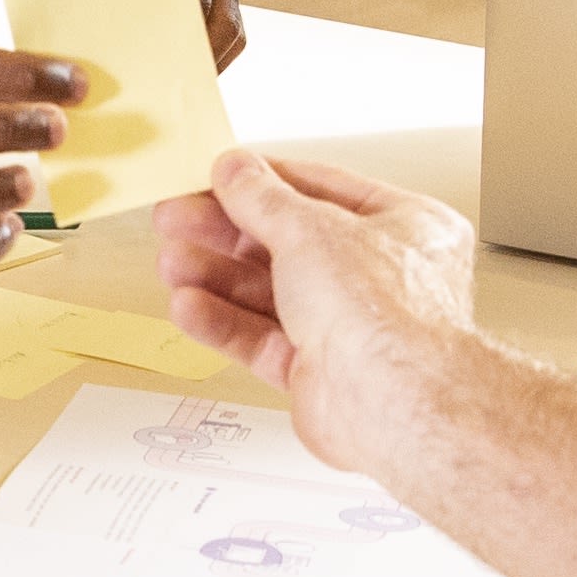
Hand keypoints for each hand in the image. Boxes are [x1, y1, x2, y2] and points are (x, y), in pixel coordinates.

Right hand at [155, 147, 481, 473]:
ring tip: (173, 262)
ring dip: (216, 276)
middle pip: (287, 244)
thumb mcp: (312, 229)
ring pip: (269, 294)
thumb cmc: (389, 316)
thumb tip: (237, 171)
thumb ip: (264, 199)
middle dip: (226, 232)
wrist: (395, 404)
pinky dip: (223, 323)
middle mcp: (380, 278)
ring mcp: (349, 327)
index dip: (262, 183)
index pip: (321, 191)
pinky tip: (189, 306)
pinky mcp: (319, 373)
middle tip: (178, 218)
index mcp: (403, 227)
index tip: (215, 178)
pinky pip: (262, 339)